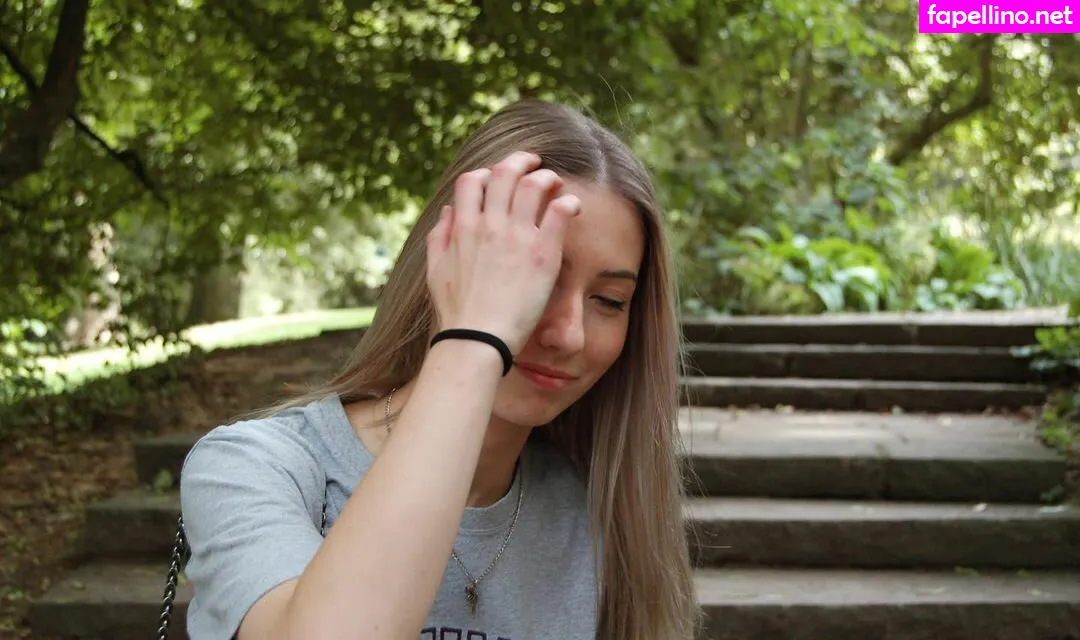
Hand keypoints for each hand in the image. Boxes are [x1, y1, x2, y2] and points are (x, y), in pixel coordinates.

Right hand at [426, 151, 580, 355]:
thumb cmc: (457, 312)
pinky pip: (559, 211)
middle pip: (505, 173)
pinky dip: (568, 202)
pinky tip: (573, 206)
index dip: (487, 172)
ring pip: (534, 184)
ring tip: (556, 182)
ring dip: (547, 177)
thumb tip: (448, 211)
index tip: (498, 178)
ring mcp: (517, 236)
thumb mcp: (436, 270)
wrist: (478, 339)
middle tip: (534, 162)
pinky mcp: (543, 253)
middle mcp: (490, 225)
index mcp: (464, 227)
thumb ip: (440, 237)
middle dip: (521, 160)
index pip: (473, 180)